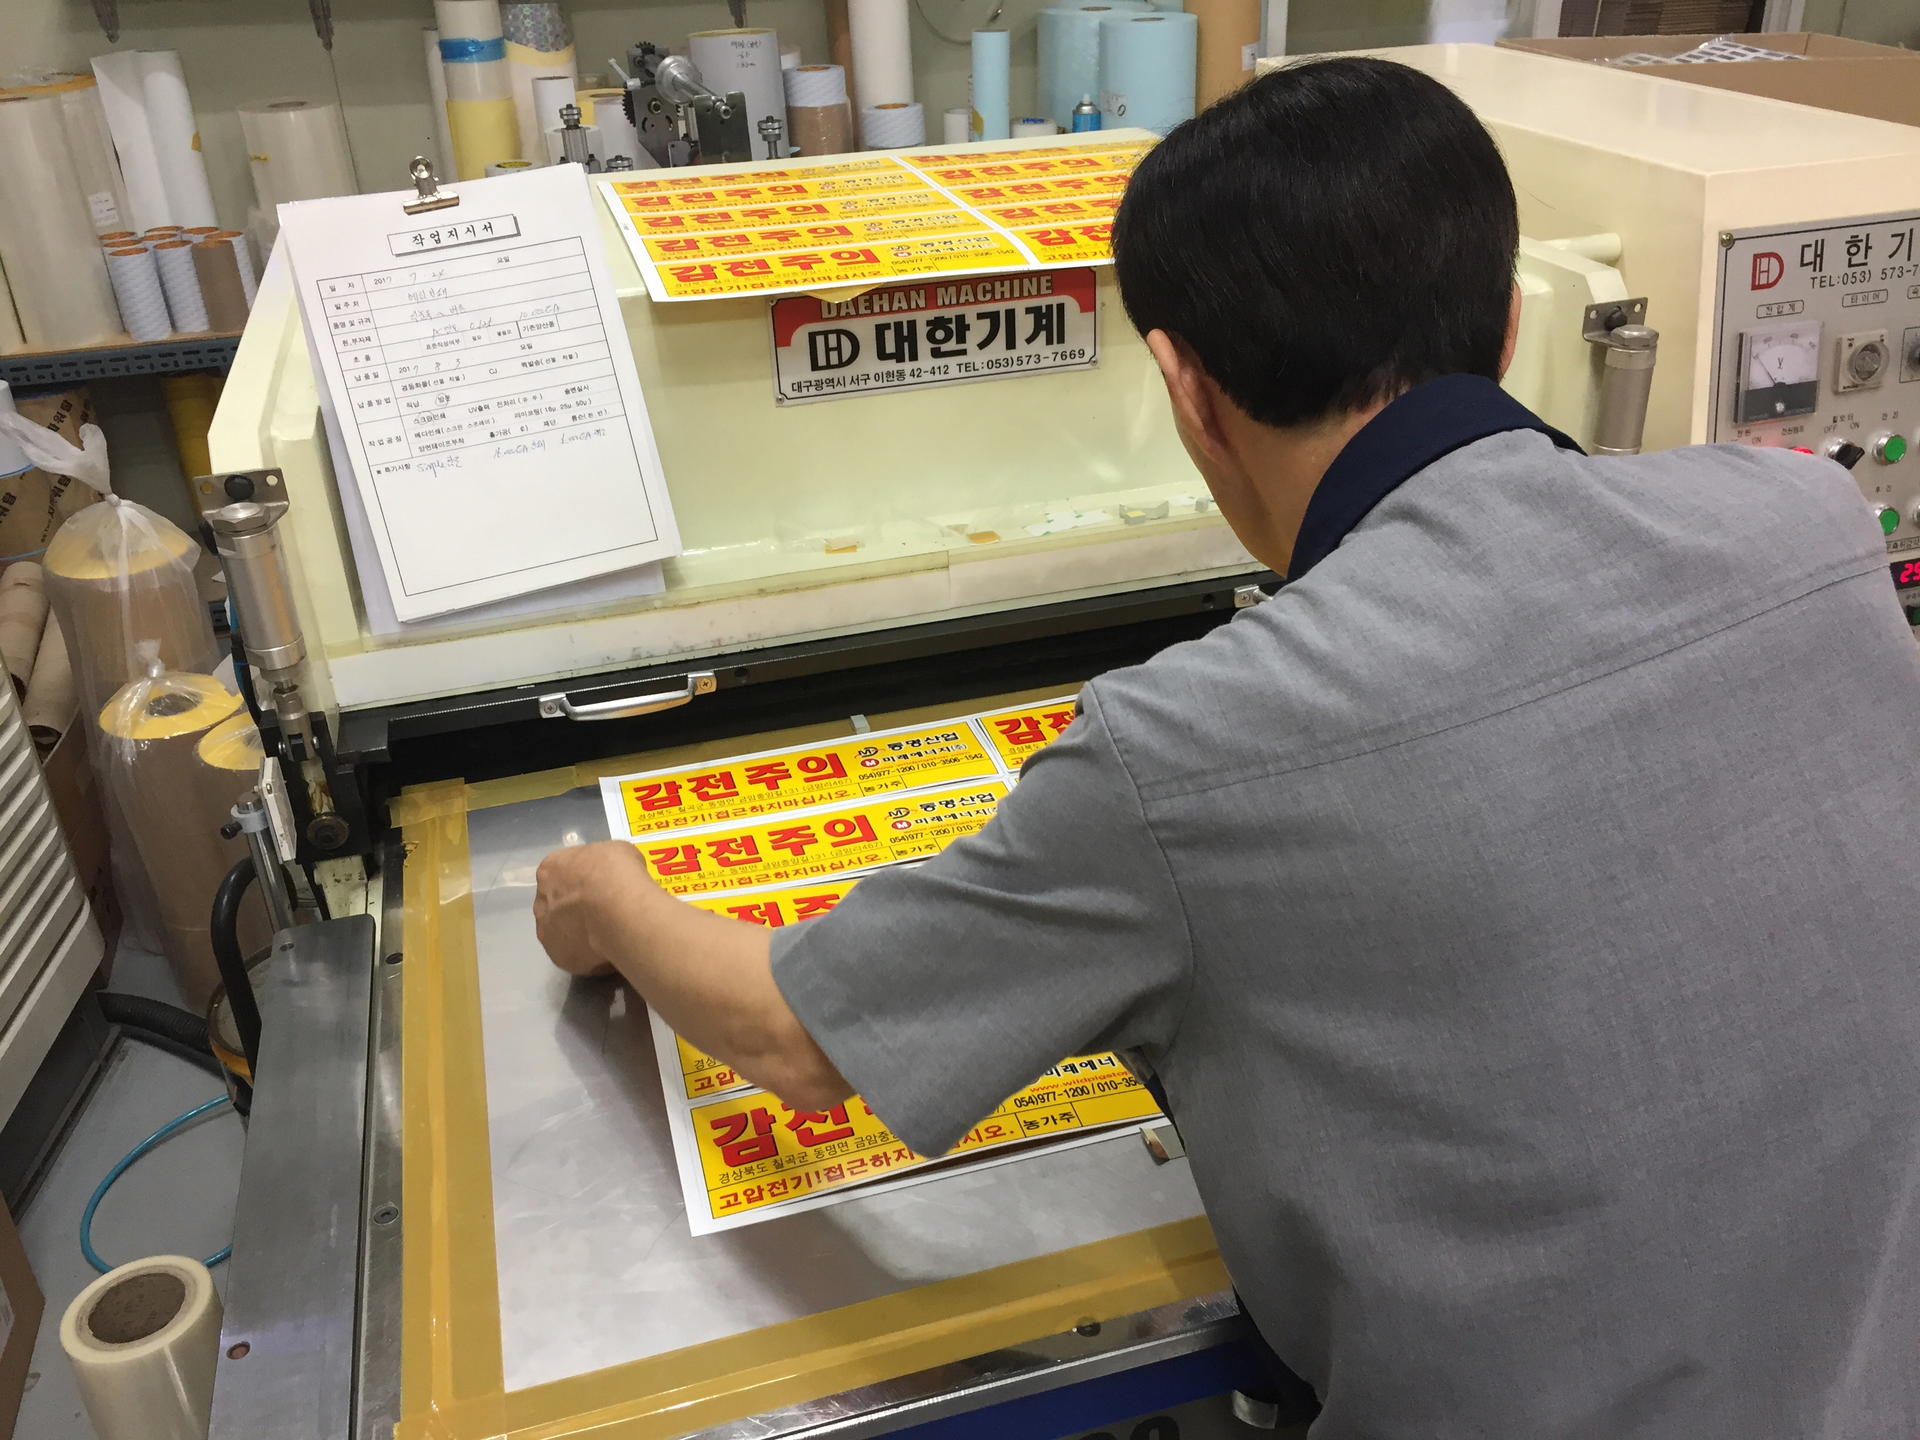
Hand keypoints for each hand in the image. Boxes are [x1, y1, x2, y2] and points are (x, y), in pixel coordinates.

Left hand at [533, 840, 654, 978]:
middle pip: (558, 905)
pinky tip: (609, 949)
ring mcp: (546, 931)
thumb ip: (604, 866)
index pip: (561, 874)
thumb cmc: (617, 872)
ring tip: (609, 933)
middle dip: (577, 908)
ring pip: (563, 933)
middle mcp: (541, 901)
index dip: (581, 881)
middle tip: (604, 911)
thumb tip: (610, 878)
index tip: (600, 886)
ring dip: (580, 933)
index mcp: (550, 870)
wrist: (618, 908)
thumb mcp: (617, 852)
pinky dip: (589, 954)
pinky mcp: (559, 958)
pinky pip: (575, 955)